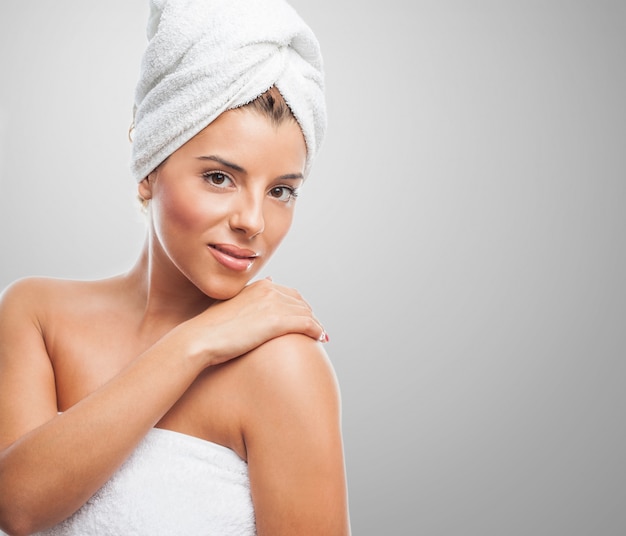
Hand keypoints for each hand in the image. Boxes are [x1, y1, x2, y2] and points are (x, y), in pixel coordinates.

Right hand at [182, 278, 326, 366]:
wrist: (200, 339)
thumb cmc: (209, 328)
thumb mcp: (229, 306)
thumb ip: (247, 298)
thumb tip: (268, 282)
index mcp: (259, 286)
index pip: (288, 293)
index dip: (298, 306)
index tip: (303, 318)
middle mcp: (269, 290)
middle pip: (300, 302)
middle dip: (309, 314)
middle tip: (315, 328)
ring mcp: (274, 304)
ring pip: (306, 312)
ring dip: (315, 324)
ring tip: (320, 335)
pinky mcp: (277, 321)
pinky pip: (307, 324)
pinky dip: (317, 330)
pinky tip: (320, 339)